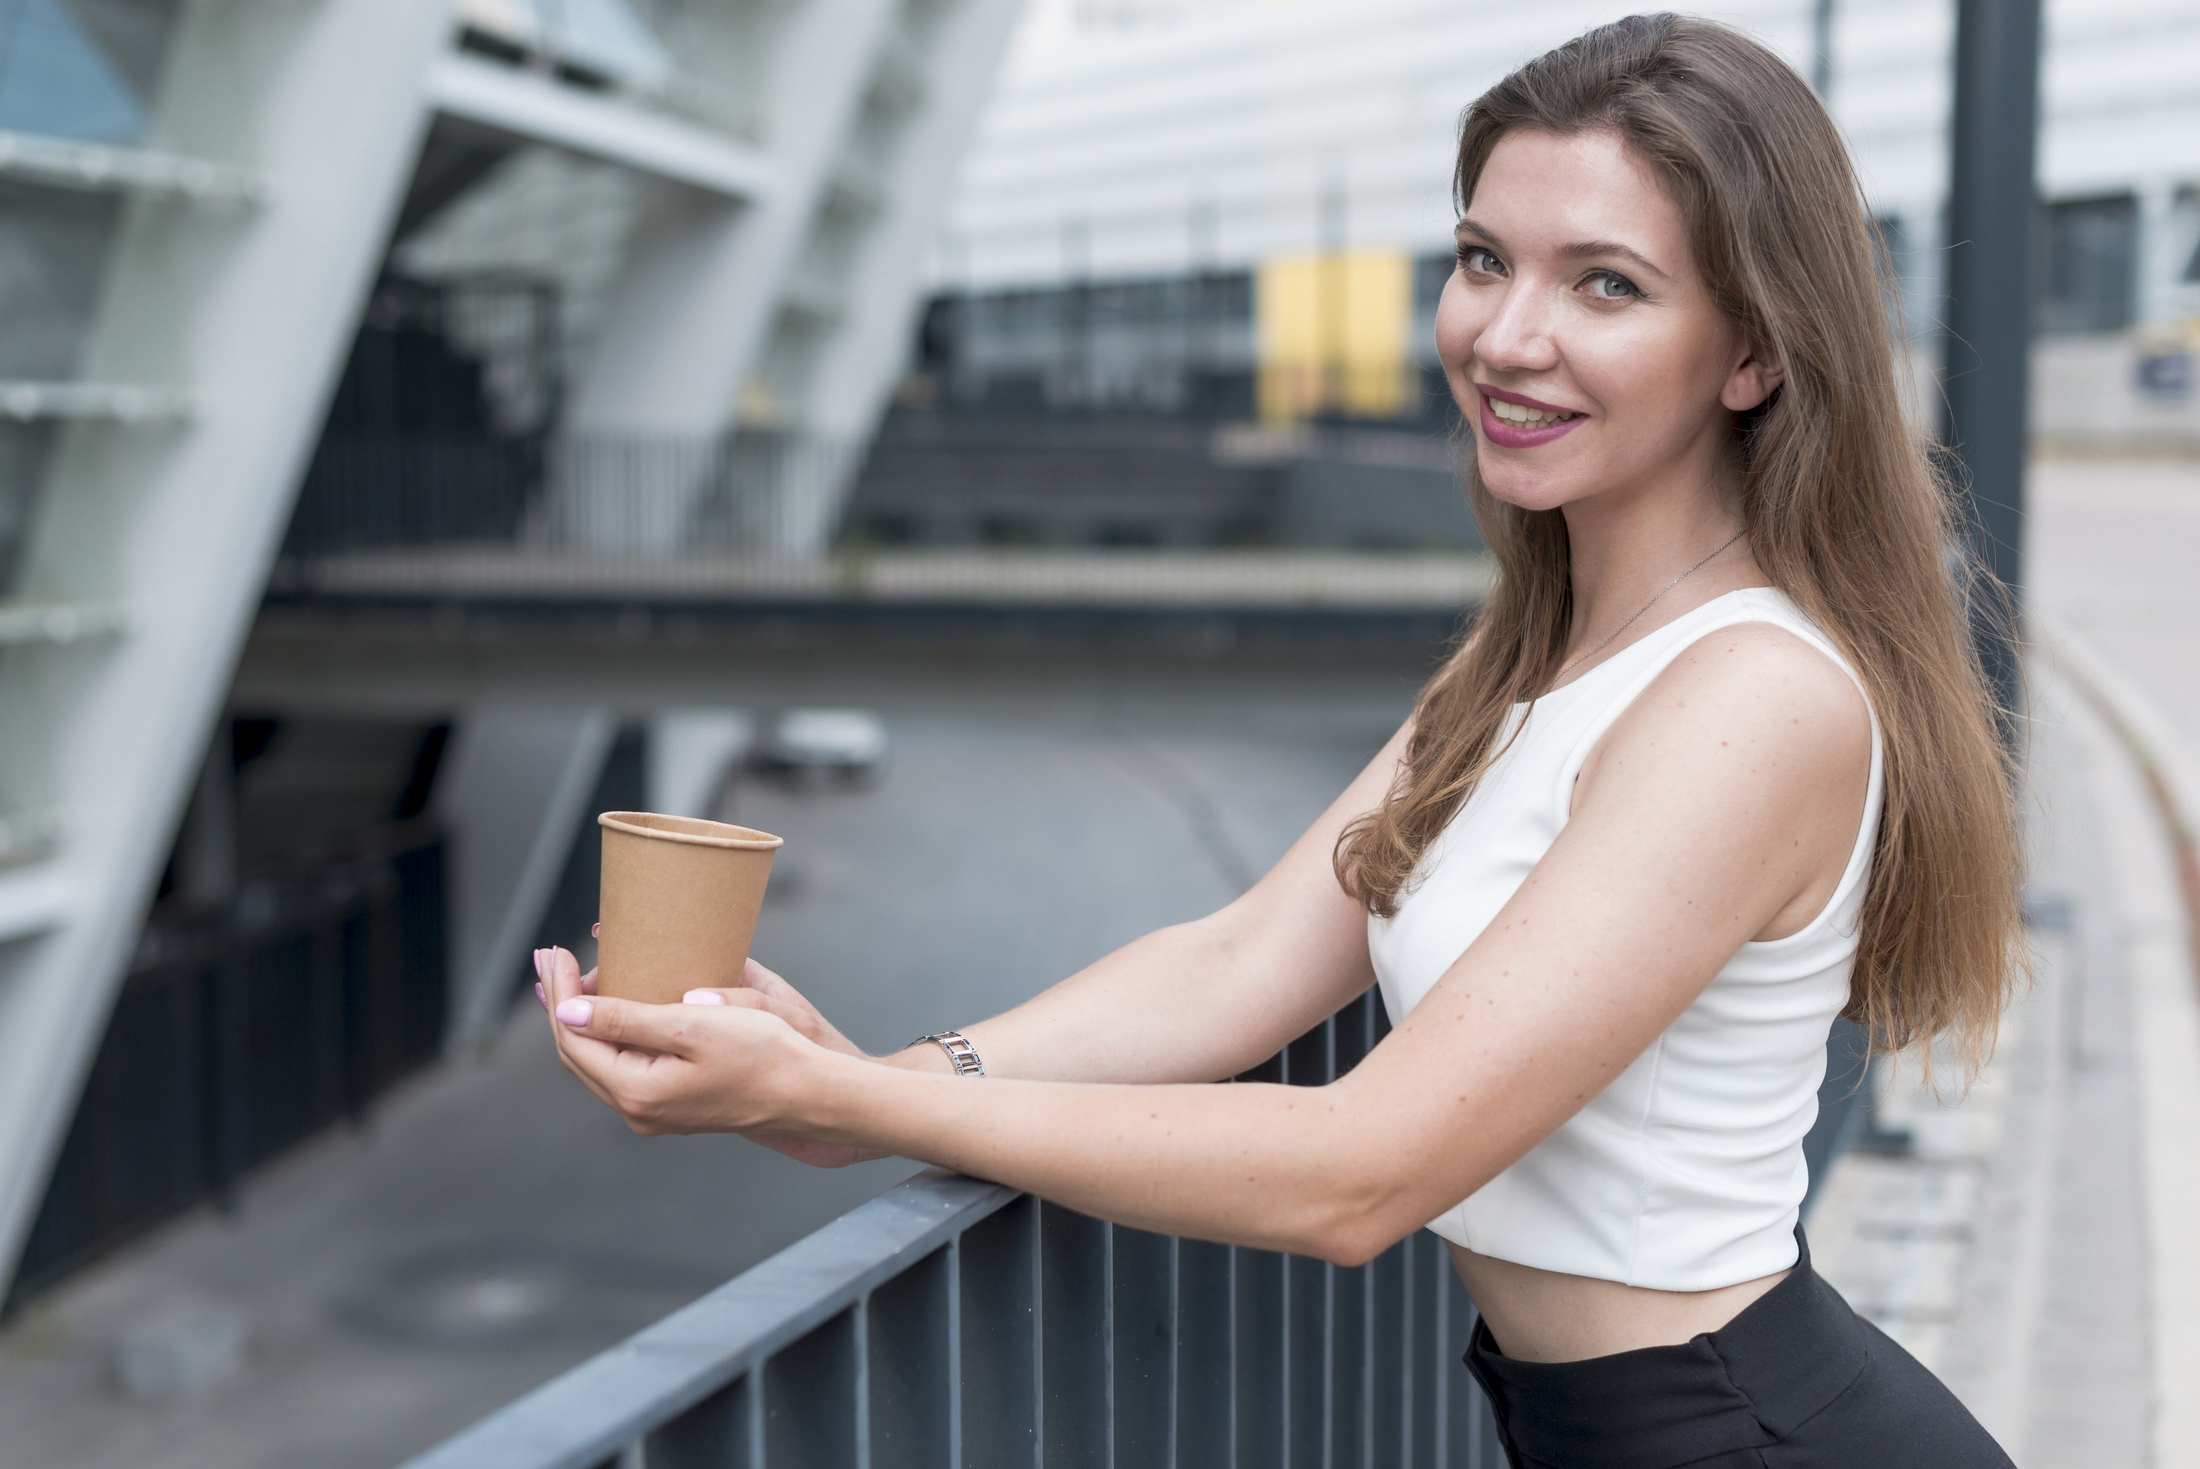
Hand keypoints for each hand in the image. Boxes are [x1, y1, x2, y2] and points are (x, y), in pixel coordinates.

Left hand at [534, 944, 846, 1150]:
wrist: (808, 1092)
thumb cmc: (760, 1053)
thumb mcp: (691, 1026)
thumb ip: (626, 1019)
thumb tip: (568, 1011)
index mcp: (636, 1091)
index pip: (574, 1038)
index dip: (558, 993)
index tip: (554, 951)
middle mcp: (638, 1110)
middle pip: (578, 1053)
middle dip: (560, 1003)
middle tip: (549, 958)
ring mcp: (655, 1111)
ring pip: (599, 1061)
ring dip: (581, 1018)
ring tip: (569, 979)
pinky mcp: (673, 1104)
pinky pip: (623, 1065)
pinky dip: (608, 1032)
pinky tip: (610, 1009)